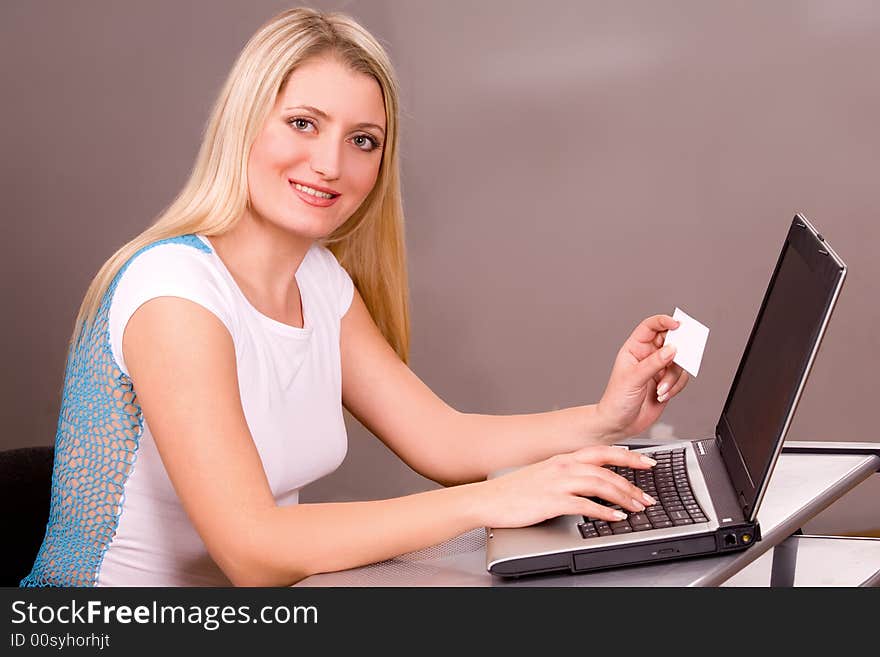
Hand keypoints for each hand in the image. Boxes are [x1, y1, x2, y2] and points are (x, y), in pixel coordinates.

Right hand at [478, 445, 657, 527]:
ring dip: (623, 497)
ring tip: (638, 508)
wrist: (488, 499)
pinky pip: (585, 505)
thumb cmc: (514, 490)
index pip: (603, 452)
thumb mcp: (545, 475)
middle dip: (632, 483)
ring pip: (600, 485)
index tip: (649, 463)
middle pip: (607, 470)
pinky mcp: (552, 501)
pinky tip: (615, 517)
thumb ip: (568, 474)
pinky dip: (604, 512)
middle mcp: (563, 467)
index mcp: (563, 458)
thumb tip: (591, 481)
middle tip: (648, 497)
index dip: (629, 457)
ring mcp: (558, 483)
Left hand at [596, 314, 689, 439]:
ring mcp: (658, 369)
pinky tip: (662, 395)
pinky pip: (681, 378)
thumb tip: (672, 349)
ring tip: (661, 389)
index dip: (664, 321)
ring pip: (679, 362)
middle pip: (670, 341)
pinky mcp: (667, 382)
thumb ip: (654, 363)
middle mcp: (648, 356)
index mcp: (635, 348)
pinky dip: (675, 387)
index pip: (651, 327)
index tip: (677, 324)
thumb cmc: (617, 399)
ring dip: (673, 377)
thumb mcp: (633, 378)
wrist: (620, 423)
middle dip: (678, 349)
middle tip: (681, 355)